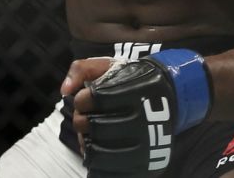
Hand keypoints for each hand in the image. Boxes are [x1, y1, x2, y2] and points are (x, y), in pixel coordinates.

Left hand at [68, 50, 211, 176]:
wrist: (170, 98)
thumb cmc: (132, 82)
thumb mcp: (109, 65)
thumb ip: (81, 69)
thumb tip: (64, 90)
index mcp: (135, 93)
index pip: (93, 100)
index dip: (82, 99)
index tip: (85, 98)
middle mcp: (144, 121)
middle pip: (94, 127)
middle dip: (82, 121)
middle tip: (85, 117)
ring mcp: (146, 146)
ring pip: (101, 153)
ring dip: (86, 143)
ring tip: (89, 135)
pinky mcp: (146, 165)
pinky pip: (113, 173)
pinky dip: (97, 166)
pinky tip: (94, 153)